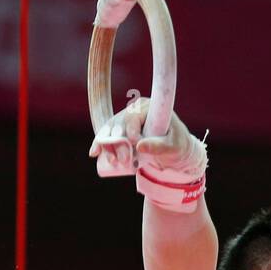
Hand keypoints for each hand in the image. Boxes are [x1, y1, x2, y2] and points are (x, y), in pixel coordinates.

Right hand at [88, 97, 206, 183]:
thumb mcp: (172, 147)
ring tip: (114, 162)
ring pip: (110, 131)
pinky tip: (94, 153)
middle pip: (119, 124)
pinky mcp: (119, 131)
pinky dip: (99, 144)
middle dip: (118, 143)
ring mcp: (125, 120)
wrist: (173, 150)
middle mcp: (134, 110)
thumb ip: (158, 146)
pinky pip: (106, 136)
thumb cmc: (176, 145)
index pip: (133, 116)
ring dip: (108, 147)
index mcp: (148, 107)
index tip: (134, 144)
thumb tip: (139, 145)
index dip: (130, 130)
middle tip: (125, 160)